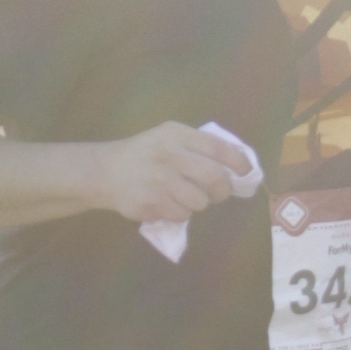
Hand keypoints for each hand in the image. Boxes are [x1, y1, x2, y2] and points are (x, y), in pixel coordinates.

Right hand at [85, 122, 250, 227]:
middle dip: (223, 189)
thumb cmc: (143, 153)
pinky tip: (165, 203)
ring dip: (198, 203)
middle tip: (219, 192)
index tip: (246, 172)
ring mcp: (159, 182)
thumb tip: (236, 164)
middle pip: (215, 178)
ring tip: (183, 196)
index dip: (239, 162)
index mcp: (176, 134)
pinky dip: (179, 213)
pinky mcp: (151, 204)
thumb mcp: (167, 137)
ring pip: (200, 202)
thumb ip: (197, 146)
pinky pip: (181, 215)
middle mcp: (169, 155)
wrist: (104, 172)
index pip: (218, 148)